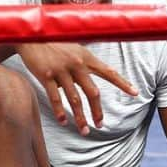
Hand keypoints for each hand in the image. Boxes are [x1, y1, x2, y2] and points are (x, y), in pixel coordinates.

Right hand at [17, 43, 136, 134]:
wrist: (30, 36)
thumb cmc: (56, 44)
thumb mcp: (75, 49)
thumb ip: (87, 63)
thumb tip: (98, 77)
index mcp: (87, 57)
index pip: (109, 72)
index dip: (122, 83)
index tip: (135, 93)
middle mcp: (77, 64)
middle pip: (93, 93)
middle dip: (98, 111)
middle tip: (101, 125)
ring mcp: (61, 70)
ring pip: (75, 99)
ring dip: (80, 118)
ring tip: (85, 130)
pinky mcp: (46, 75)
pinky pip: (55, 98)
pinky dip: (60, 112)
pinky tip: (64, 122)